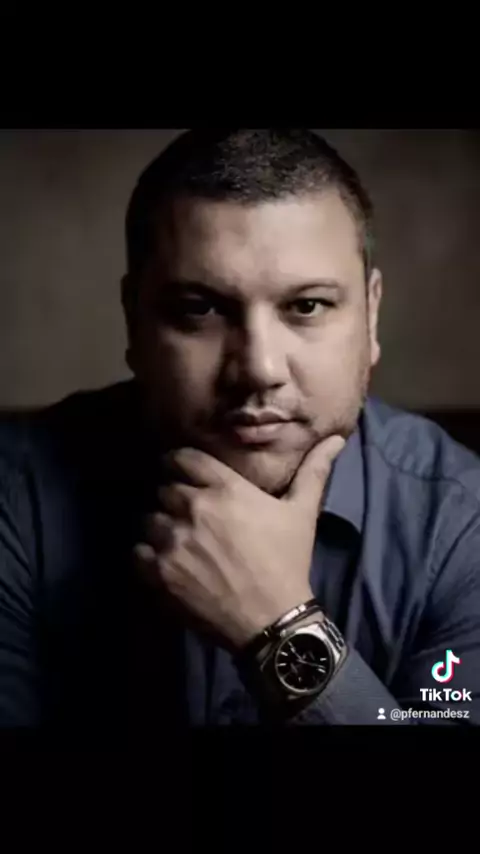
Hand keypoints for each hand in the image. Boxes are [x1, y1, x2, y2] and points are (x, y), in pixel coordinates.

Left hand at [133, 435, 344, 650]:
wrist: (272, 619)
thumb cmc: (287, 561)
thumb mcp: (302, 513)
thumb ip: (314, 472)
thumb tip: (336, 439)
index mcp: (226, 488)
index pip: (183, 458)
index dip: (180, 463)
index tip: (182, 472)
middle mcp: (194, 508)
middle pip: (164, 488)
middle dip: (173, 498)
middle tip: (186, 515)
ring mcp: (174, 540)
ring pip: (149, 520)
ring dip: (159, 528)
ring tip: (175, 541)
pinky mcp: (160, 572)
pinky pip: (137, 552)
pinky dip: (146, 556)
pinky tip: (164, 563)